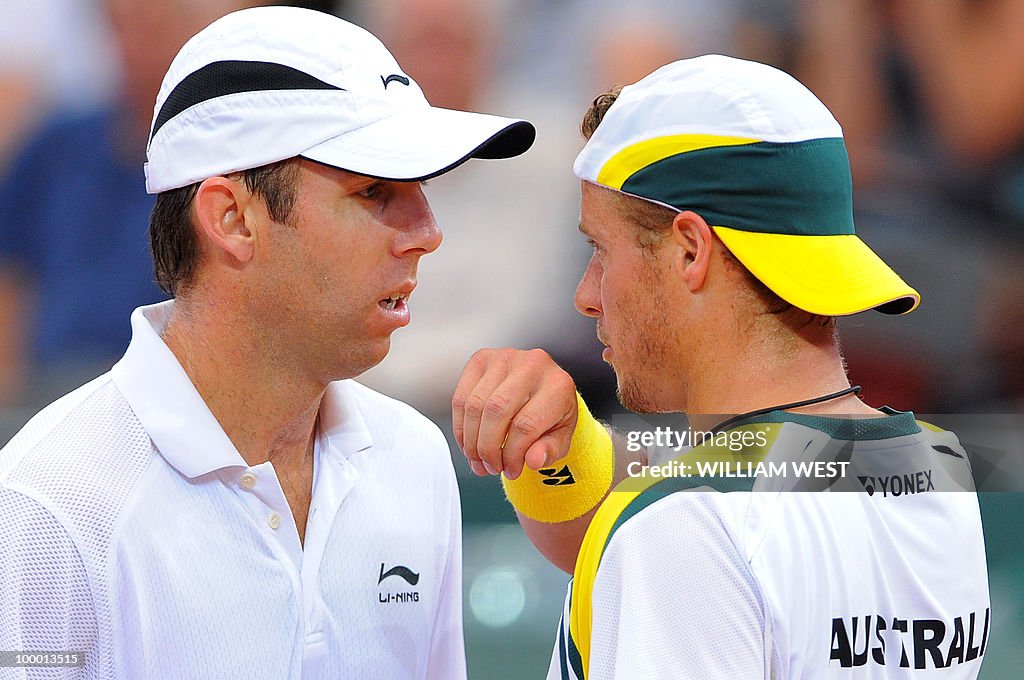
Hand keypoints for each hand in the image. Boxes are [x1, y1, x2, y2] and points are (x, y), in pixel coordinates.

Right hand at [452, 348, 576, 479]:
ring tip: (478, 459)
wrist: (545, 387)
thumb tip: (532, 460)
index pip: (526, 425)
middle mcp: (533, 364)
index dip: (513, 455)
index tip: (510, 470)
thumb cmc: (553, 414)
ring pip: (475, 405)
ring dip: (472, 440)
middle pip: (496, 411)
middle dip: (488, 448)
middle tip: (490, 467)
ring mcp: (505, 357)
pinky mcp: (482, 359)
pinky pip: (461, 397)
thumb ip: (549, 451)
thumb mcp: (560, 438)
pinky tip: (469, 442)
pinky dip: (461, 426)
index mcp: (558, 385)